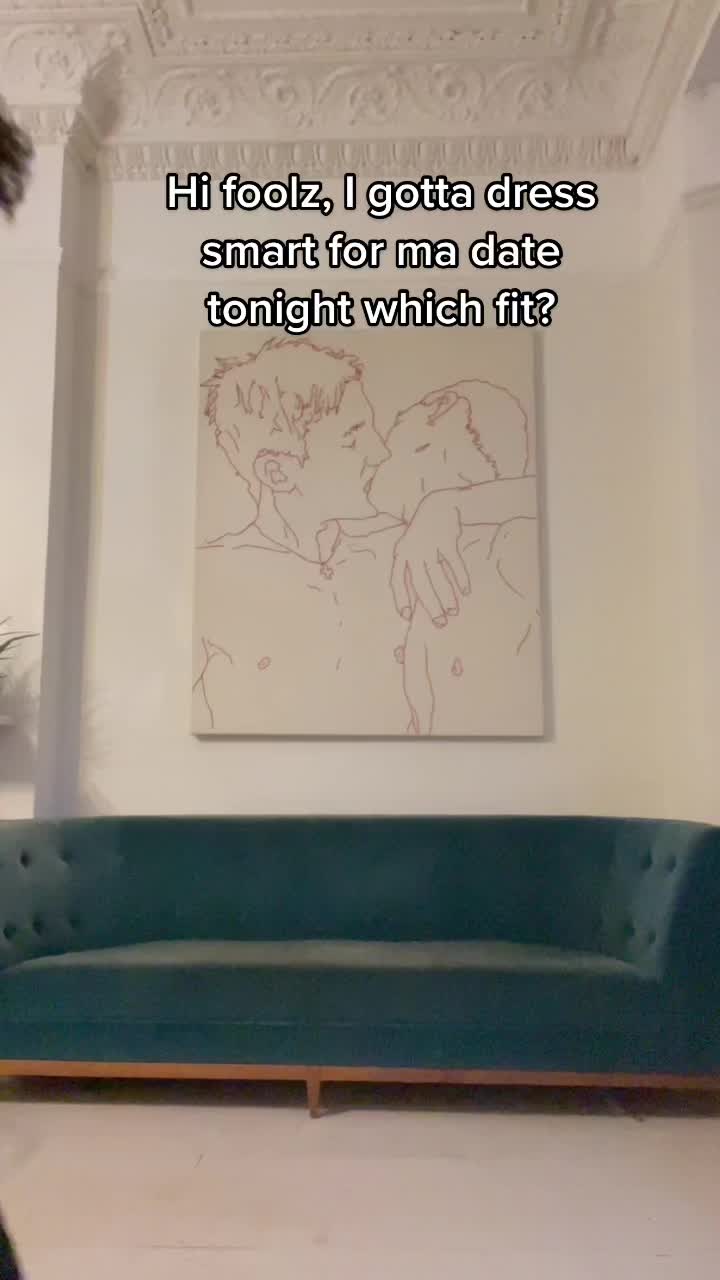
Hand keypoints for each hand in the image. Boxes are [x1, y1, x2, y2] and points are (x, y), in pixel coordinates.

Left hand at [391, 492, 470, 625]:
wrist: (438, 505)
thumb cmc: (424, 535)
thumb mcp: (411, 550)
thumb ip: (413, 572)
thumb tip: (420, 602)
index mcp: (400, 554)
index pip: (396, 580)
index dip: (400, 598)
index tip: (406, 616)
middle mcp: (412, 550)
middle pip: (420, 583)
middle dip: (430, 605)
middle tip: (439, 622)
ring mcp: (429, 544)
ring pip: (437, 576)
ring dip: (446, 595)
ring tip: (453, 611)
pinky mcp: (446, 539)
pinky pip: (454, 563)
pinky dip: (460, 578)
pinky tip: (466, 590)